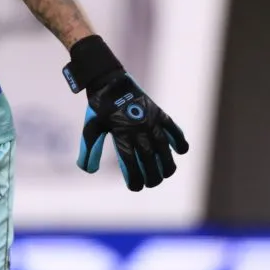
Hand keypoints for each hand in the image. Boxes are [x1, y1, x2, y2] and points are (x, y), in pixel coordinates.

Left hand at [63, 35, 187, 190]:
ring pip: (163, 145)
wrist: (108, 81)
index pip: (130, 161)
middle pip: (149, 157)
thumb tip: (88, 171)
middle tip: (152, 184)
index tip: (136, 188)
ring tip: (167, 174)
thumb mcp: (91, 128)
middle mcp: (138, 127)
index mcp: (120, 132)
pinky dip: (178, 139)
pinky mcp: (157, 112)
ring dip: (167, 162)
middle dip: (152, 174)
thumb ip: (90, 149)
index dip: (134, 177)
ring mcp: (150, 119)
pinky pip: (172, 127)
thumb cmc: (98, 107)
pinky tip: (181, 151)